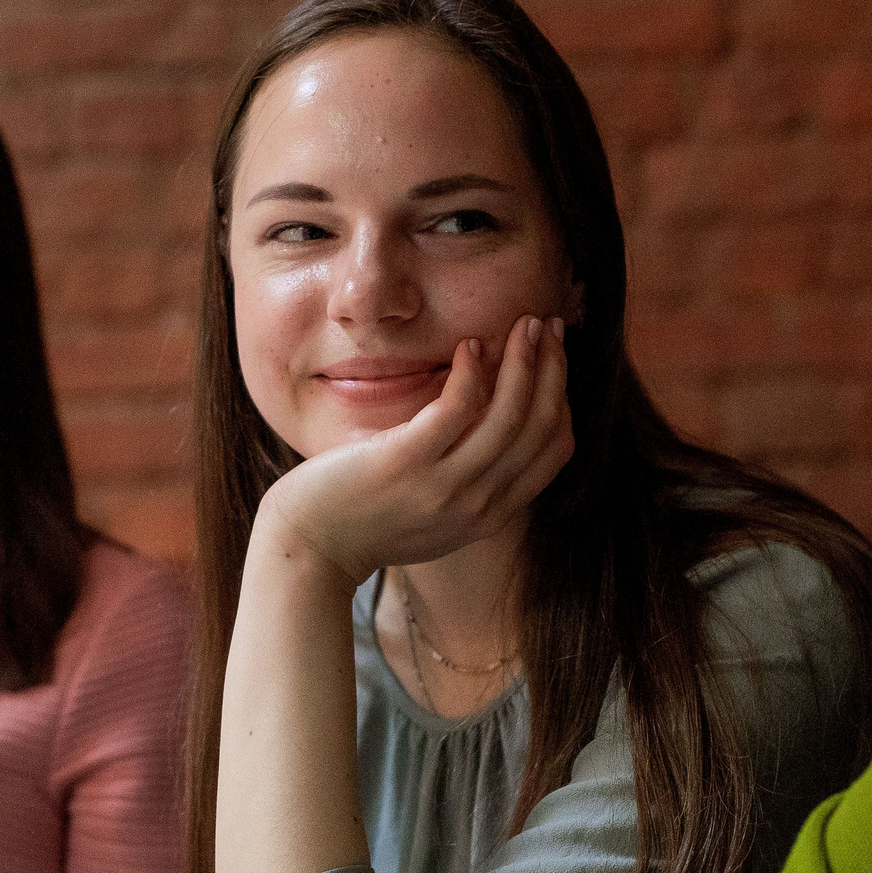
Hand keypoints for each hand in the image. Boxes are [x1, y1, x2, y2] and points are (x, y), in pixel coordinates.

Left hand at [257, 314, 573, 584]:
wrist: (310, 548)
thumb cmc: (365, 520)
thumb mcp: (434, 513)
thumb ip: (469, 481)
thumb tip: (490, 426)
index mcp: (490, 515)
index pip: (554, 451)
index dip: (562, 399)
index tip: (553, 361)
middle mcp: (477, 505)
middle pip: (540, 427)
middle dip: (553, 368)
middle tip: (550, 326)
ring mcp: (444, 487)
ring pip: (510, 414)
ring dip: (524, 360)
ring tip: (524, 323)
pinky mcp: (405, 464)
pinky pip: (457, 407)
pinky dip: (472, 371)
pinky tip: (470, 344)